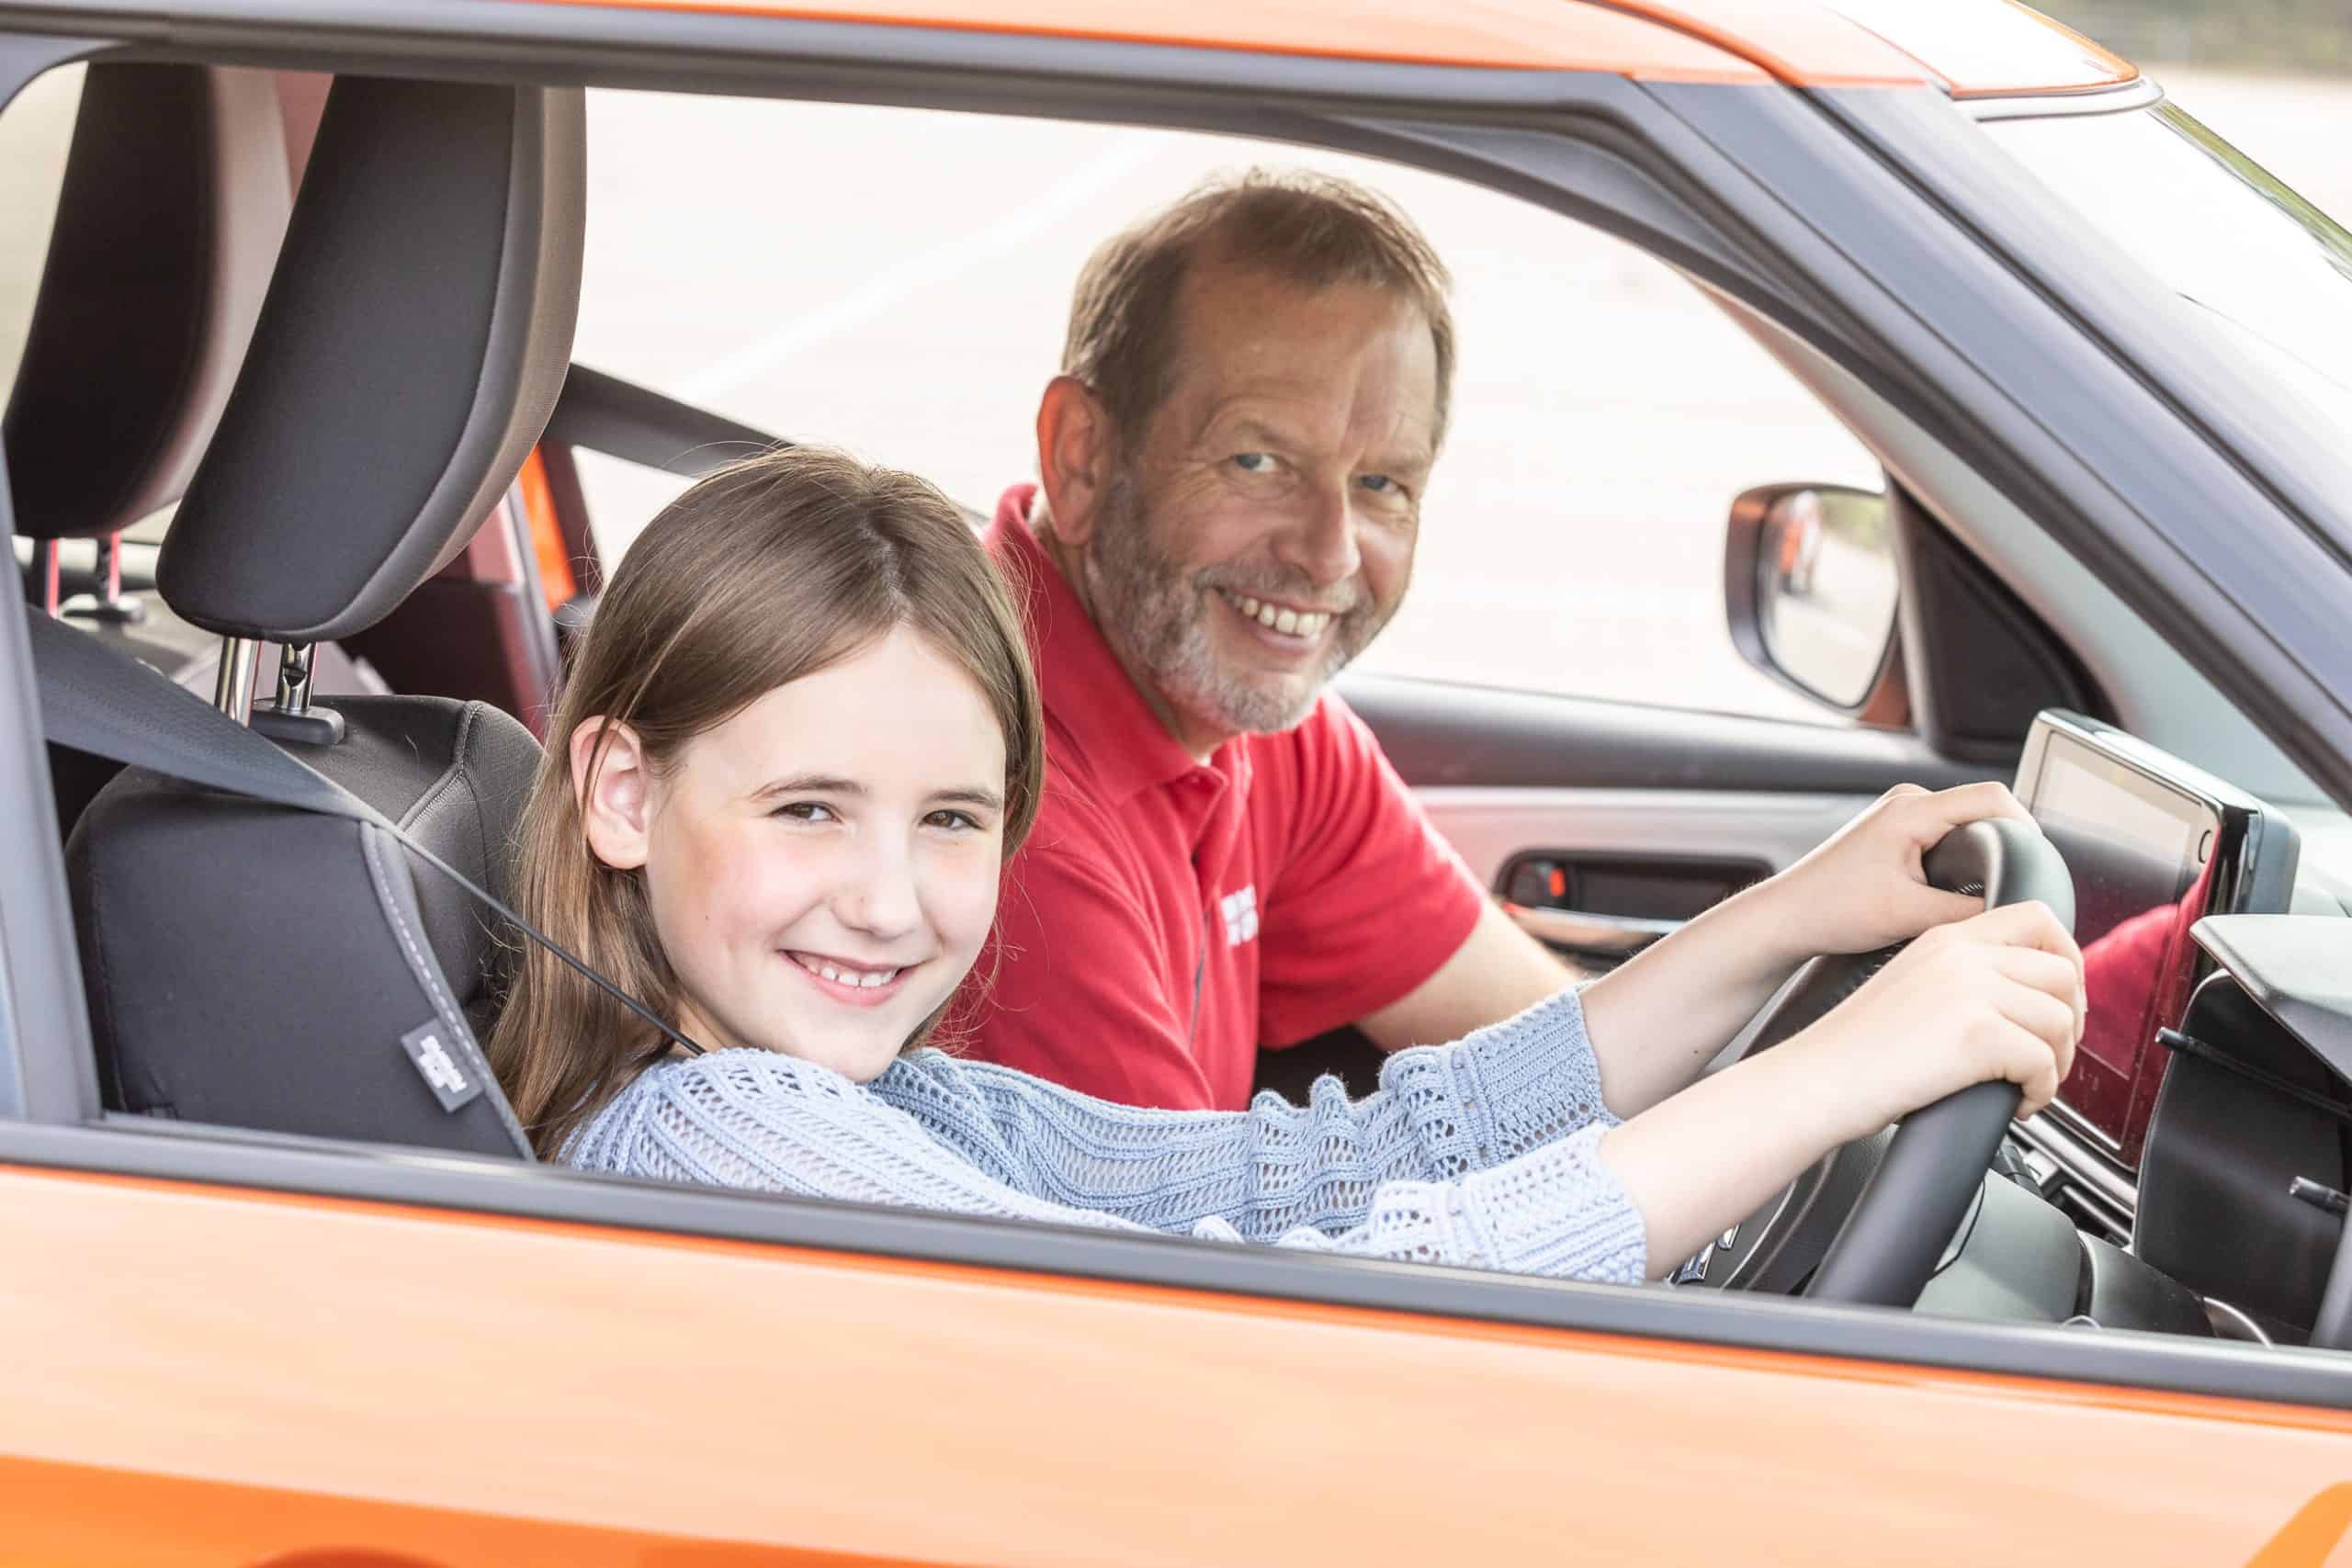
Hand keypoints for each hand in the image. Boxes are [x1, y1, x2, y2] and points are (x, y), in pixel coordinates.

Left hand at [1756, 782, 2040, 960]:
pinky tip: (1956, 890)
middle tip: (2015, 885)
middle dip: (2004, 846)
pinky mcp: (1895, 832)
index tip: (2039, 861)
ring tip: (1985, 892)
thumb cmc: (1832, 910)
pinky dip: (1959, 860)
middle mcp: (1907, 801)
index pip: (1992, 797)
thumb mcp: (1910, 916)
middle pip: (1982, 811)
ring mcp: (1899, 815)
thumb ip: (1968, 912)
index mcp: (1911, 809)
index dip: (2025, 827)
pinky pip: (1945, 835)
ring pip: (1964, 826)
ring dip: (1980, 855)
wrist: (1786, 918)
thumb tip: (2013, 911)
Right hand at [1792, 900, 2084, 1140]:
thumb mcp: (1911, 989)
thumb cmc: (1853, 1052)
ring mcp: (1969, 990)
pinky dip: (2041, 1092)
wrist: (1815, 1080)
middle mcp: (1960, 955)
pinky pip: (2044, 1063)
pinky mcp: (1976, 1034)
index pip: (2038, 918)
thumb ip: (1963, 980)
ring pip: (2059, 1021)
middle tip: (2051, 1056)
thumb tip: (2027, 1002)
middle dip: (2070, 1023)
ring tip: (2029, 1085)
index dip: (2067, 960)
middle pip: (2063, 973)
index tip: (2060, 1002)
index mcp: (1945, 939)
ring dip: (2057, 1063)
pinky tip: (2016, 1104)